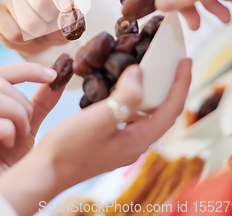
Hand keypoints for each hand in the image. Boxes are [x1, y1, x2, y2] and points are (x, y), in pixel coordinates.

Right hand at [0, 0, 72, 53]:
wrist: (37, 35)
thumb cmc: (55, 20)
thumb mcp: (69, 19)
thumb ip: (71, 18)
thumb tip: (67, 18)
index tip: (66, 7)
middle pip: (40, 1)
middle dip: (51, 19)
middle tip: (50, 21)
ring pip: (28, 21)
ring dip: (38, 32)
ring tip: (38, 28)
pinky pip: (14, 34)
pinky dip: (24, 41)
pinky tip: (24, 34)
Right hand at [0, 59, 191, 215]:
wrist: (45, 171)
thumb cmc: (70, 148)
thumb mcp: (98, 119)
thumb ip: (124, 97)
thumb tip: (140, 72)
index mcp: (138, 138)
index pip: (170, 108)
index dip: (181, 83)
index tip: (186, 60)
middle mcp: (135, 142)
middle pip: (162, 110)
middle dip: (170, 86)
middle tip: (172, 62)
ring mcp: (122, 142)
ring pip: (146, 113)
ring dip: (152, 91)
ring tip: (151, 69)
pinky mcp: (109, 139)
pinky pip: (130, 114)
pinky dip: (133, 97)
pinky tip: (120, 87)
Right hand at [0, 63, 62, 187]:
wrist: (3, 193)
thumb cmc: (10, 159)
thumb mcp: (27, 123)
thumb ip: (40, 101)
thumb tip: (58, 75)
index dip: (27, 70)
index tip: (52, 75)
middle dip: (23, 102)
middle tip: (28, 125)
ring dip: (17, 115)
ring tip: (20, 134)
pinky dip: (8, 131)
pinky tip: (10, 145)